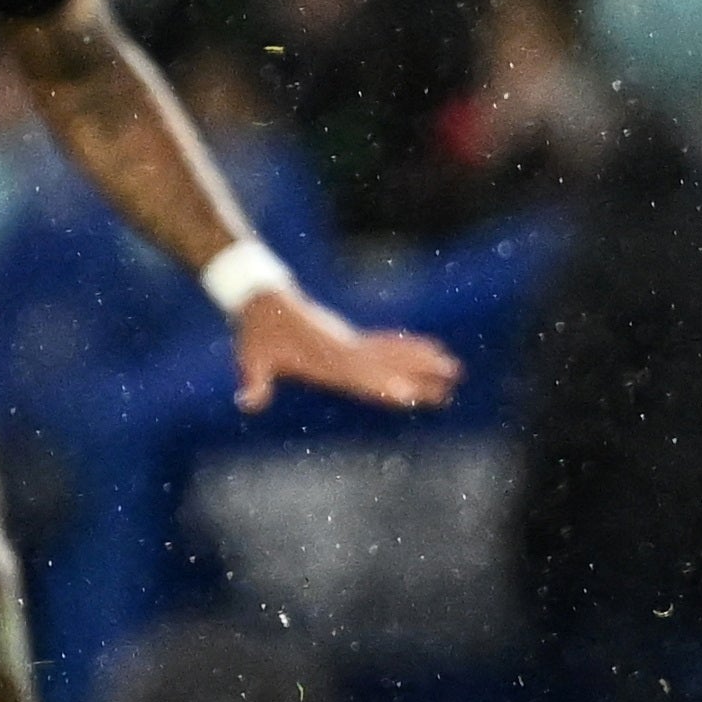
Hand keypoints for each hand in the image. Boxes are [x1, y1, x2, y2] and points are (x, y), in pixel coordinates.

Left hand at [232, 284, 465, 412]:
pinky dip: (410, 347)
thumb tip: (247, 402)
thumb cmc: (258, 333)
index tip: (409, 393)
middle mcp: (346, 350)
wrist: (265, 299)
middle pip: (389, 364)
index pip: (361, 375)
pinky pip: (387, 344)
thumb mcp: (252, 358)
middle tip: (452, 379)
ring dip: (424, 360)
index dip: (384, 385)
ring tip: (454, 367)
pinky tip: (430, 350)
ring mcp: (352, 342)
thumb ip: (254, 382)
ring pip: (395, 353)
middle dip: (420, 373)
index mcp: (326, 359)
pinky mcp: (351, 338)